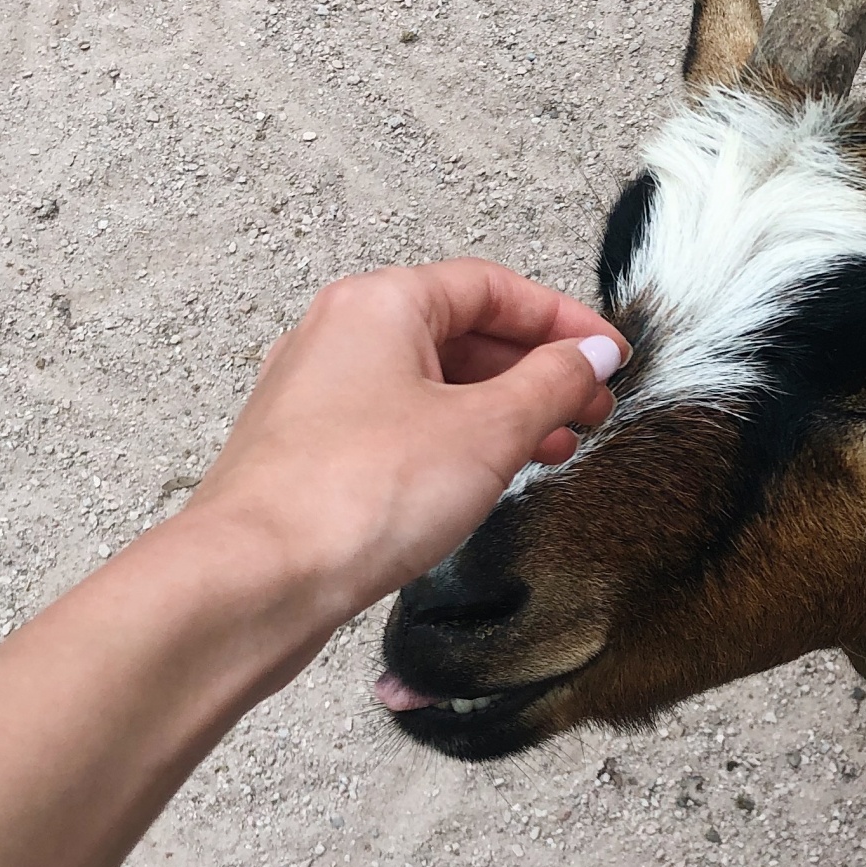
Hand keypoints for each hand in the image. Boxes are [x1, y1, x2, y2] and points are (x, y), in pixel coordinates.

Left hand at [186, 259, 627, 626]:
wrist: (256, 579)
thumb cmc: (357, 495)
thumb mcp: (487, 431)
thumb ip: (551, 383)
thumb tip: (591, 354)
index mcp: (379, 303)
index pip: (492, 287)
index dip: (562, 320)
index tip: (609, 357)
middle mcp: (339, 335)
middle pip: (459, 331)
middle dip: (534, 371)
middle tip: (588, 410)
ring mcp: (316, 394)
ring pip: (428, 383)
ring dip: (498, 411)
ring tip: (551, 450)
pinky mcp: (307, 451)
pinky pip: (396, 425)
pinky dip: (451, 440)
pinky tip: (482, 480)